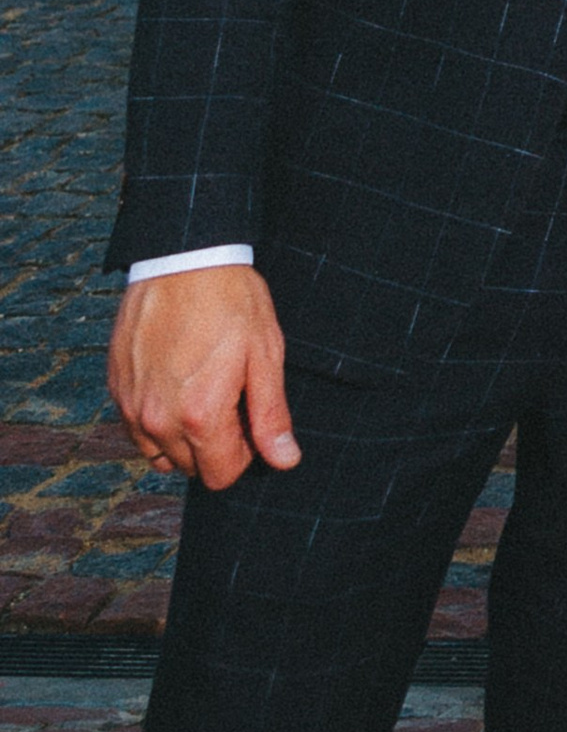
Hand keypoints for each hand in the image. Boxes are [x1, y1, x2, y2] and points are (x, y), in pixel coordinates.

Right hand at [109, 266, 298, 490]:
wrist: (183, 256)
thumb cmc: (230, 300)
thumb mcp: (264, 353)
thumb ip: (270, 415)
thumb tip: (284, 461)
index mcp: (200, 416)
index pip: (221, 475)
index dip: (243, 452)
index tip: (248, 417)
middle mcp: (158, 420)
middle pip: (190, 467)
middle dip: (214, 444)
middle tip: (228, 396)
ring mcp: (131, 406)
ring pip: (159, 453)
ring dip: (182, 436)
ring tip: (201, 388)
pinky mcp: (116, 388)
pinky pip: (136, 427)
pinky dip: (156, 418)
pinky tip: (175, 380)